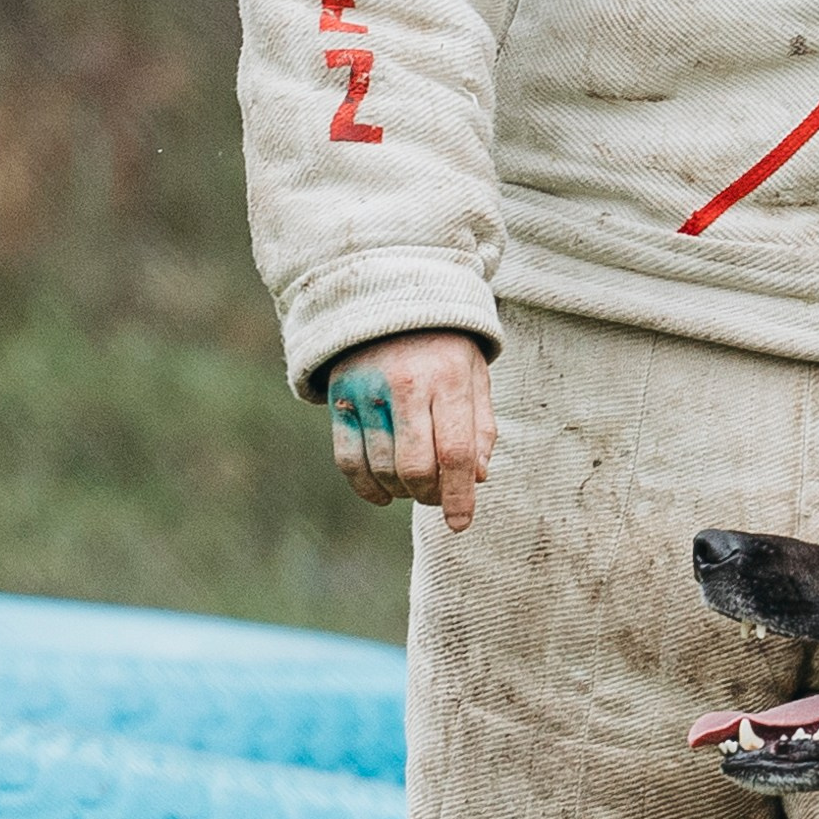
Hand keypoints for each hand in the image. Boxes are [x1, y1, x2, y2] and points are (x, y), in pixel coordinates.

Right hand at [325, 331, 497, 533]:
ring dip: (400, 492)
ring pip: (381, 467)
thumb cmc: (443, 345)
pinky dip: (365, 487)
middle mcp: (405, 384)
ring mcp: (366, 391)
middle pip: (416, 466)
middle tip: (436, 498)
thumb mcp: (474, 374)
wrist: (387, 295)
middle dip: (429, 496)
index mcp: (449, 377)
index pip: (456, 452)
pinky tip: (382, 495)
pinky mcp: (339, 397)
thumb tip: (477, 480)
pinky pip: (347, 459)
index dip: (458, 496)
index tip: (460, 523)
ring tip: (414, 487)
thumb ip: (480, 426)